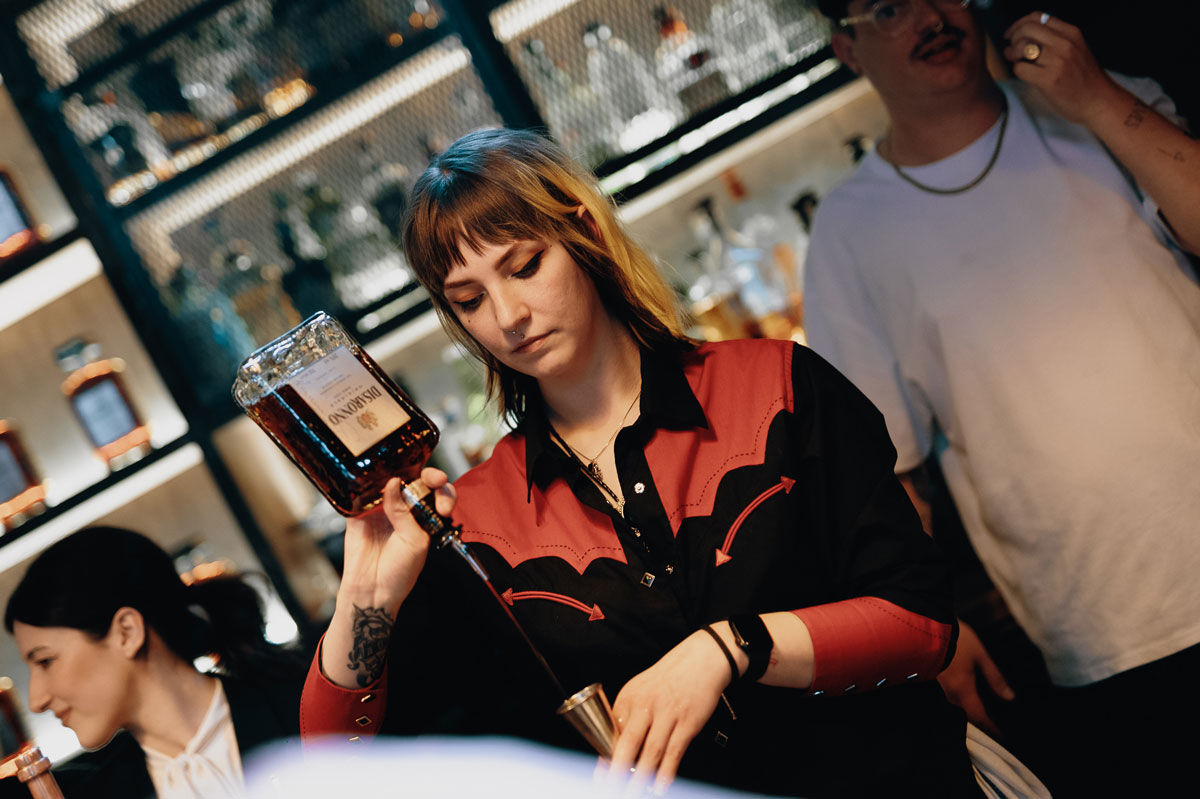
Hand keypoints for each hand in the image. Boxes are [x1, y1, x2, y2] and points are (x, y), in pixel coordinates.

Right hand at [339, 467, 456, 609]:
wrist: (372, 589)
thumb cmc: (399, 571)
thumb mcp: (414, 541)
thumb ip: (405, 512)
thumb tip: (393, 483)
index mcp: (424, 515)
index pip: (438, 492)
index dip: (442, 488)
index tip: (442, 495)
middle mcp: (405, 507)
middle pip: (417, 480)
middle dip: (428, 476)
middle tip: (432, 480)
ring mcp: (382, 506)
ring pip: (390, 480)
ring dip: (396, 475)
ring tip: (399, 482)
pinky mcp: (360, 511)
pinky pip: (362, 491)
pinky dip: (367, 484)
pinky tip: (374, 483)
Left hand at [607, 630, 732, 793]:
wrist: (700, 660)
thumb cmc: (668, 678)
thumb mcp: (640, 690)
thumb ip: (628, 716)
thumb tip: (615, 747)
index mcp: (629, 698)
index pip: (611, 731)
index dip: (605, 756)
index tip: (600, 776)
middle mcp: (646, 706)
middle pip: (629, 742)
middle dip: (618, 769)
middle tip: (610, 787)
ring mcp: (668, 715)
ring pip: (652, 751)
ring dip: (641, 776)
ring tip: (633, 792)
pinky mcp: (687, 723)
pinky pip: (675, 751)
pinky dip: (667, 771)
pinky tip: (660, 785)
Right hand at [937, 619, 1013, 739]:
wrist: (924, 625)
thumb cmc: (956, 639)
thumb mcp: (980, 655)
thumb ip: (994, 677)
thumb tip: (1010, 697)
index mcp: (963, 690)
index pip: (979, 717)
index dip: (991, 728)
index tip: (1000, 736)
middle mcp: (948, 694)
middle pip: (966, 715)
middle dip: (979, 721)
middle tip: (991, 724)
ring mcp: (937, 688)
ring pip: (955, 706)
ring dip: (967, 710)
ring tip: (977, 709)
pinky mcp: (930, 680)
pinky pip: (946, 696)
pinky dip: (957, 700)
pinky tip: (962, 693)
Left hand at [1003, 12, 1122, 126]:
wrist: (1098, 101)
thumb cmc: (1083, 78)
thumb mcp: (1075, 49)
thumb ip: (1055, 39)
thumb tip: (1022, 35)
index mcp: (1071, 33)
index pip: (1038, 17)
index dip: (1019, 24)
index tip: (1011, 34)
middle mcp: (1065, 43)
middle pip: (1026, 29)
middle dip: (1013, 39)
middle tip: (1011, 50)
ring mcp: (1057, 61)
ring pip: (1021, 47)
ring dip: (1013, 55)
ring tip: (1017, 62)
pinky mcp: (1049, 79)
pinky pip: (1020, 68)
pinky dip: (1018, 71)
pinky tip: (1025, 75)